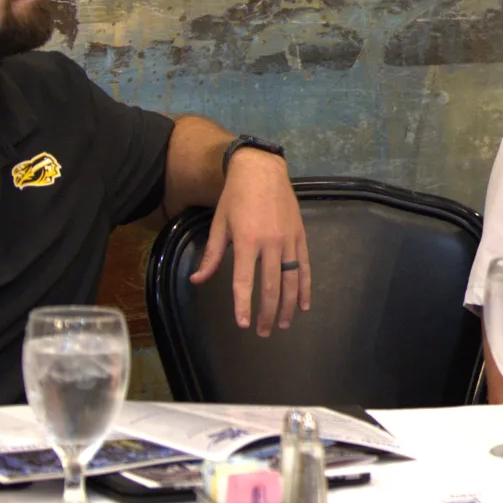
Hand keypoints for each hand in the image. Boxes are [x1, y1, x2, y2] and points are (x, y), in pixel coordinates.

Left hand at [188, 149, 308, 334]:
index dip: (243, 305)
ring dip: (287, 306)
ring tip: (283, 325)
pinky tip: (305, 304)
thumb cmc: (236, 197)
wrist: (262, 171)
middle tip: (262, 332)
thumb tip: (197, 280)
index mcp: (246, 241)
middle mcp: (270, 243)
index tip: (242, 324)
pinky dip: (305, 287)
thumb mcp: (219, 225)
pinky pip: (304, 267)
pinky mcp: (300, 236)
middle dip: (266, 313)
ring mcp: (289, 240)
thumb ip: (212, 256)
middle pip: (270, 286)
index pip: (244, 281)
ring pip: (290, 280)